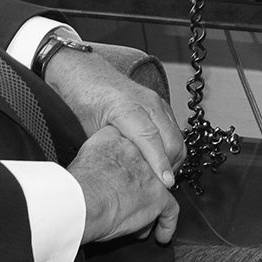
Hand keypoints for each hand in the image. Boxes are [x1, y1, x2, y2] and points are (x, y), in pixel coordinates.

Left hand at [43, 46, 184, 187]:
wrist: (87, 73)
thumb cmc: (85, 99)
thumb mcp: (92, 129)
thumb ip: (113, 149)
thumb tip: (128, 174)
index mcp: (126, 108)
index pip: (150, 139)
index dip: (160, 163)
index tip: (165, 183)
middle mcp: (147, 102)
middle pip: (171, 139)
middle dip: (170, 166)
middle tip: (159, 187)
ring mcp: (156, 101)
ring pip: (177, 136)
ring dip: (173, 158)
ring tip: (160, 176)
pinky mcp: (161, 103)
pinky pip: (174, 129)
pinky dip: (171, 146)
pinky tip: (160, 159)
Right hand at [70, 126, 178, 242]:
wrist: (84, 199)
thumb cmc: (77, 184)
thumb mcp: (85, 153)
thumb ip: (98, 152)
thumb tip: (99, 165)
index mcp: (119, 137)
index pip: (132, 148)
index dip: (131, 166)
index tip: (126, 177)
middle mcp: (140, 151)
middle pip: (147, 169)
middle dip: (140, 187)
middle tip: (132, 200)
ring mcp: (152, 174)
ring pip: (159, 189)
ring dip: (151, 207)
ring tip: (143, 220)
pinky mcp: (158, 197)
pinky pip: (170, 210)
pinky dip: (167, 224)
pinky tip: (161, 234)